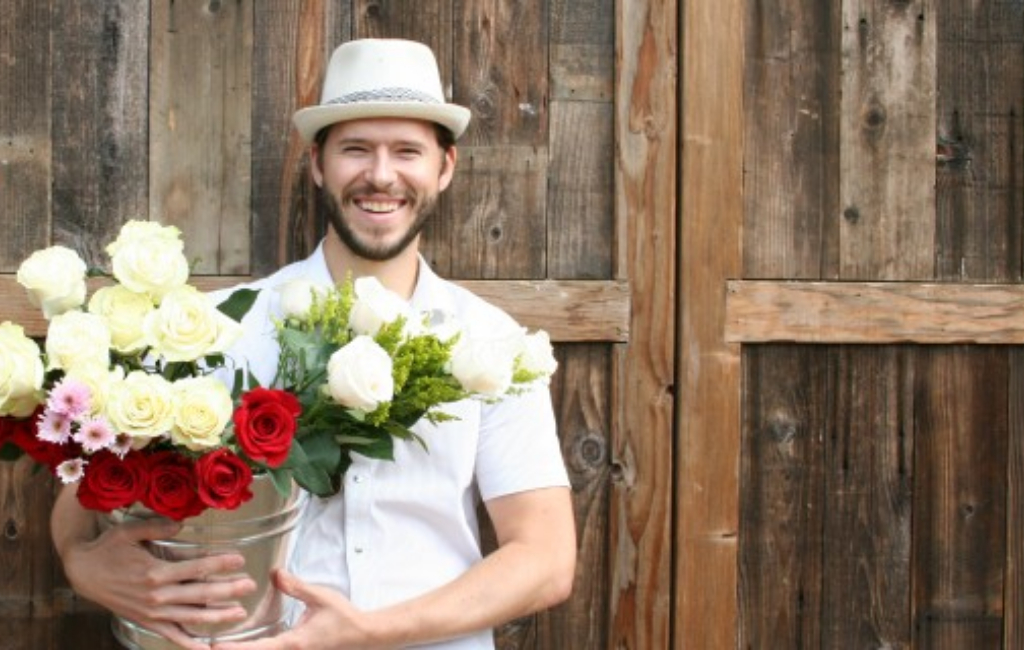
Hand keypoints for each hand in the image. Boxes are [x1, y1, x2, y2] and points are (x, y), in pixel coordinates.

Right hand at [60, 517, 256, 649]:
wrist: (83, 572)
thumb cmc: (109, 548)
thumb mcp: (130, 531)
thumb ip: (157, 528)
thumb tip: (182, 524)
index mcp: (155, 572)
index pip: (197, 568)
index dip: (220, 563)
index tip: (240, 559)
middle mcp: (157, 596)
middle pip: (200, 594)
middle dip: (228, 590)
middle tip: (250, 585)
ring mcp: (153, 612)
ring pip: (192, 617)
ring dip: (217, 616)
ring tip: (239, 613)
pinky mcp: (147, 622)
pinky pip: (172, 635)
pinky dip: (189, 643)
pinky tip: (206, 648)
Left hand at [213, 569, 388, 649]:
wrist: (361, 634)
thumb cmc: (342, 616)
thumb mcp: (319, 597)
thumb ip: (296, 586)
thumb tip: (275, 572)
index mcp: (294, 642)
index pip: (258, 649)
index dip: (235, 649)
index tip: (214, 646)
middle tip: (206, 649)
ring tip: (218, 647)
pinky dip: (255, 649)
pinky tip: (245, 645)